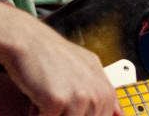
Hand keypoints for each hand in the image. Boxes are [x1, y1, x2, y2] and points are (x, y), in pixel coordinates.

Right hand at [2, 23, 123, 115]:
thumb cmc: (53, 54)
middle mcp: (96, 95)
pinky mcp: (57, 100)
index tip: (70, 109)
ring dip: (52, 114)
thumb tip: (119, 114)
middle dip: (64, 114)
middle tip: (56, 102)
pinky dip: (38, 114)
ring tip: (46, 99)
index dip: (82, 115)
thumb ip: (103, 91)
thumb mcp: (89, 67)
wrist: (28, 41)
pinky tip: (37, 99)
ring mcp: (78, 98)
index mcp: (105, 91)